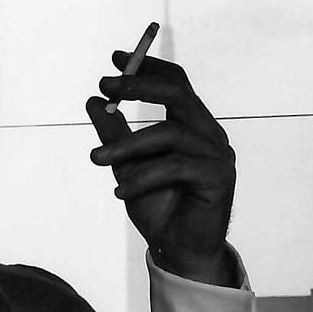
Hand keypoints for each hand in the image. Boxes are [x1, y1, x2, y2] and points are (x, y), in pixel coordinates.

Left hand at [86, 55, 237, 284]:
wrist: (179, 252)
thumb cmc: (159, 208)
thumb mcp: (127, 166)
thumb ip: (115, 134)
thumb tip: (93, 101)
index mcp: (192, 126)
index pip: (175, 84)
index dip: (146, 68)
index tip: (114, 59)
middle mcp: (209, 134)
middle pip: (178, 93)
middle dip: (138, 86)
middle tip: (104, 86)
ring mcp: (218, 154)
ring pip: (168, 133)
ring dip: (127, 144)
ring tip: (97, 159)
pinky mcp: (219, 177)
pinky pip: (174, 167)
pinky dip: (142, 177)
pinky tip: (121, 192)